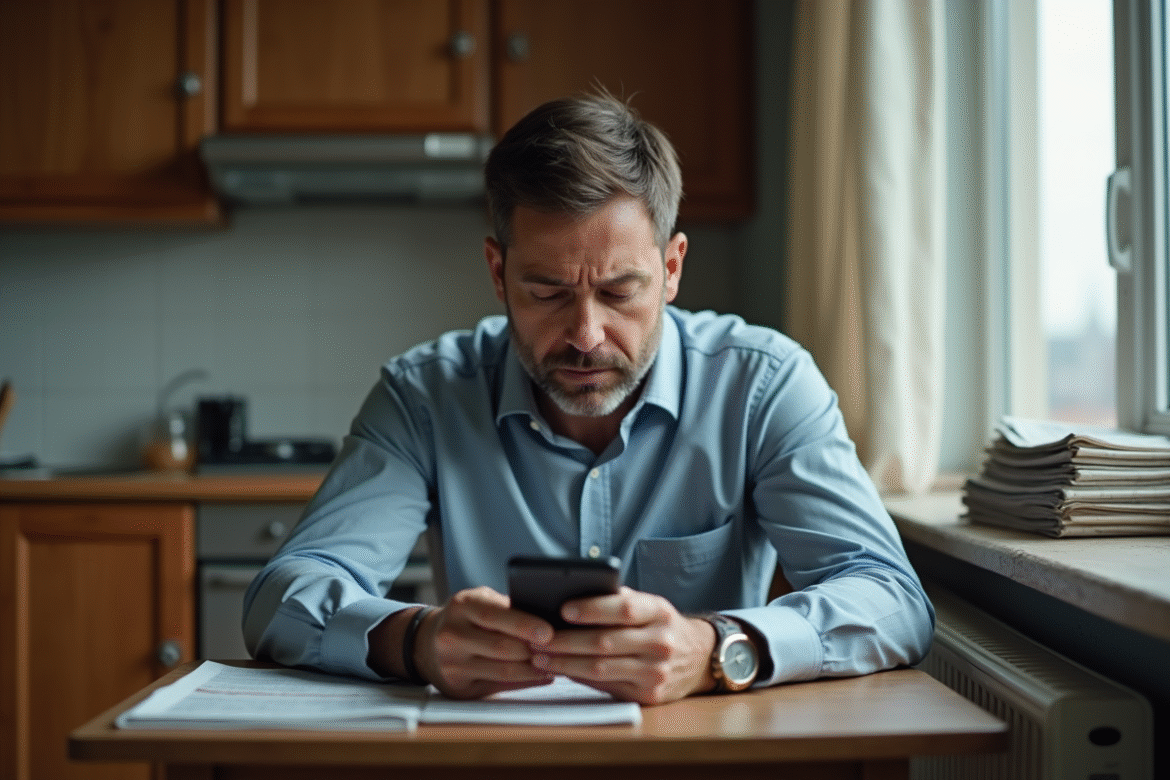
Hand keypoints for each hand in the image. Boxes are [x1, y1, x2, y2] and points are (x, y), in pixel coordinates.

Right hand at [413, 586, 556, 698]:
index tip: (549, 632)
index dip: (524, 624)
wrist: (427, 643)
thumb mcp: (481, 601)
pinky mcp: (457, 687)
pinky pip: (498, 686)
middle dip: (534, 650)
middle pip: (502, 647)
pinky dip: (524, 682)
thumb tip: (549, 617)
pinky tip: (542, 676)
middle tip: (560, 650)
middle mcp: (452, 634)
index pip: (495, 615)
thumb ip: (507, 608)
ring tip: (556, 664)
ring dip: (534, 669)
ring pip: (502, 671)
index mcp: (462, 606)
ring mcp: (452, 663)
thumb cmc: (467, 617)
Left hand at [527, 586, 716, 704]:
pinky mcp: (649, 695)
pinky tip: (561, 670)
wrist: (698, 658)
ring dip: (565, 663)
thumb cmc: (661, 626)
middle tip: (537, 638)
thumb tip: (572, 597)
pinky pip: (606, 686)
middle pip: (605, 642)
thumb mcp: (650, 605)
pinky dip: (579, 677)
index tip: (562, 609)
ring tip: (540, 656)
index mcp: (659, 612)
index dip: (592, 609)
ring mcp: (656, 672)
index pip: (623, 609)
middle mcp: (660, 642)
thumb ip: (618, 599)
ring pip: (601, 668)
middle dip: (566, 641)